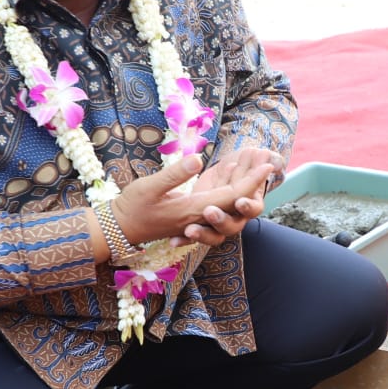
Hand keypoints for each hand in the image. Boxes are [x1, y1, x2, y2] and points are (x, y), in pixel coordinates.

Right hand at [112, 151, 275, 250]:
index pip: (231, 196)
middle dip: (254, 182)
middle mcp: (199, 216)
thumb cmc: (132, 207)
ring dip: (244, 188)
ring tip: (256, 168)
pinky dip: (230, 193)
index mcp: (193, 209)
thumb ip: (174, 174)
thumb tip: (199, 160)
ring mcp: (195, 218)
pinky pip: (216, 207)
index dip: (251, 180)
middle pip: (235, 201)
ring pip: (228, 205)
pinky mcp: (189, 216)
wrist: (119, 228)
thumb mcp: (149, 186)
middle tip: (269, 161)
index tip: (267, 165)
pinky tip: (234, 180)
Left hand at [174, 147, 280, 245]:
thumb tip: (272, 159)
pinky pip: (194, 237)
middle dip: (221, 220)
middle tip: (210, 212)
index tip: (239, 202)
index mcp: (251, 203)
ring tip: (190, 230)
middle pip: (233, 227)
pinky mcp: (203, 225)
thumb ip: (263, 159)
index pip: (253, 209)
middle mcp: (237, 218)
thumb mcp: (254, 159)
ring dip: (203, 234)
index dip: (247, 206)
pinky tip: (173, 241)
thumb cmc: (245, 164)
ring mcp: (219, 224)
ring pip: (214, 236)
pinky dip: (184, 240)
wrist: (230, 170)